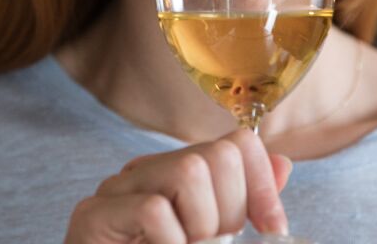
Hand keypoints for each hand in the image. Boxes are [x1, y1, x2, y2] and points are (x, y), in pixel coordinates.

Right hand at [64, 128, 292, 242]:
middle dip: (229, 212)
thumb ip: (243, 206)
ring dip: (201, 228)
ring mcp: (115, 190)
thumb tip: (284, 164)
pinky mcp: (92, 215)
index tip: (271, 229)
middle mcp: (145, 172)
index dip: (262, 186)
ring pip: (188, 172)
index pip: (237, 143)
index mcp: (176, 174)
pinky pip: (153, 210)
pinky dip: (170, 243)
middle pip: (217, 155)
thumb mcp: (210, 235)